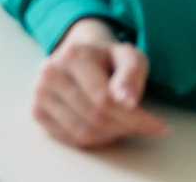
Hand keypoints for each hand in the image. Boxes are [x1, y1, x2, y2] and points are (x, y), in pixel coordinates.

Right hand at [32, 18, 169, 148]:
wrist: (80, 54)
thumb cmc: (108, 58)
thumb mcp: (129, 57)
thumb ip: (131, 74)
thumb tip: (126, 101)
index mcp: (72, 55)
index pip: (105, 100)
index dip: (135, 119)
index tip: (159, 127)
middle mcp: (49, 72)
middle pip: (95, 118)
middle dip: (125, 128)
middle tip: (143, 127)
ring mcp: (39, 92)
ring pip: (83, 132)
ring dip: (111, 136)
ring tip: (124, 125)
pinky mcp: (36, 110)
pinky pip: (70, 139)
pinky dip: (93, 140)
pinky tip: (105, 128)